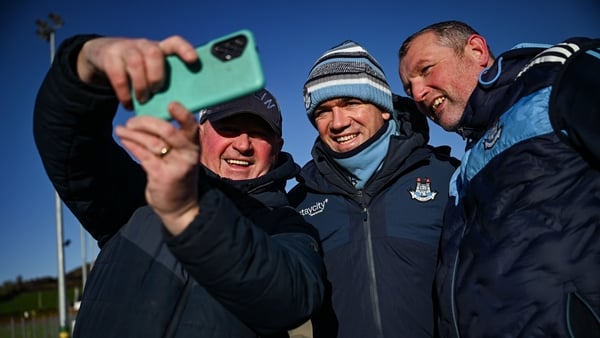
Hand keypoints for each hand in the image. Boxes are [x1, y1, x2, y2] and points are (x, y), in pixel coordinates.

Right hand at [76, 35, 196, 109]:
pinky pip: (118, 76)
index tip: (193, 60)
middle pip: (153, 53)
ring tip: (143, 99)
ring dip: (141, 85)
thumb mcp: (152, 70)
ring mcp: (125, 49)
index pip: (174, 42)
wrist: (104, 55)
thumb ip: (165, 80)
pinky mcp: (109, 58)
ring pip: (135, 63)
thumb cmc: (138, 69)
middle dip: (157, 75)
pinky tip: (129, 104)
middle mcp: (144, 45)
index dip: (185, 49)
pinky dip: (125, 94)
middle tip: (156, 91)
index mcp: (160, 48)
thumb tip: (182, 105)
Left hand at [115, 102, 200, 234]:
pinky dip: (131, 144)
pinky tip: (123, 138)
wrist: (181, 207)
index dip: (182, 114)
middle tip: (132, 121)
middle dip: (146, 122)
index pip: (191, 126)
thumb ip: (171, 139)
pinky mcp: (161, 176)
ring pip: (151, 142)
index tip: (171, 104)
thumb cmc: (178, 175)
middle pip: (167, 131)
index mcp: (194, 146)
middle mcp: (188, 154)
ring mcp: (175, 166)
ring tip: (121, 129)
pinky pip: (143, 155)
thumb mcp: (181, 156)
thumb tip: (148, 118)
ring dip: (133, 133)